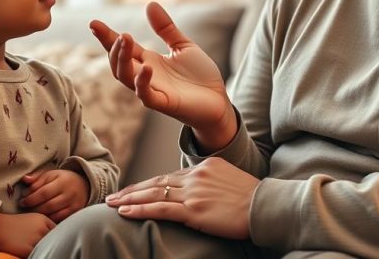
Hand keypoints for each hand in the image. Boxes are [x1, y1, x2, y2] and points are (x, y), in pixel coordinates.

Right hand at [0, 212, 53, 257]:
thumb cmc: (14, 224)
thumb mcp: (32, 220)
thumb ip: (44, 226)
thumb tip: (54, 235)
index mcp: (43, 220)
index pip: (58, 230)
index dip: (57, 236)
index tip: (55, 240)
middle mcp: (41, 229)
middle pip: (54, 240)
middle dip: (52, 243)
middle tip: (50, 247)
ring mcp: (35, 239)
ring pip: (46, 248)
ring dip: (45, 250)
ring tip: (41, 250)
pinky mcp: (27, 249)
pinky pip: (37, 254)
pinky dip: (36, 254)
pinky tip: (31, 252)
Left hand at [18, 169, 89, 222]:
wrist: (84, 185)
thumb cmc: (63, 179)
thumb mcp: (51, 174)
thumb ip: (37, 177)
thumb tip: (25, 180)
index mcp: (62, 182)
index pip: (44, 192)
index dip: (31, 198)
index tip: (22, 201)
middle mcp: (69, 194)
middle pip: (48, 205)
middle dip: (34, 208)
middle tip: (25, 208)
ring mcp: (73, 205)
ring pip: (53, 215)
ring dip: (40, 215)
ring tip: (32, 212)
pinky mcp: (74, 213)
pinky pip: (59, 220)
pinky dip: (49, 219)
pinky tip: (42, 217)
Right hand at [91, 2, 236, 147]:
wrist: (219, 101)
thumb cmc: (199, 76)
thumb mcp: (182, 46)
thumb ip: (166, 28)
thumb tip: (150, 4)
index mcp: (147, 61)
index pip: (122, 48)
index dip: (106, 36)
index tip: (93, 23)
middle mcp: (145, 75)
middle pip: (118, 63)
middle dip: (113, 47)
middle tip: (118, 33)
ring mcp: (152, 90)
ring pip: (126, 78)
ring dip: (122, 59)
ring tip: (125, 39)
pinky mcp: (164, 103)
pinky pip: (146, 95)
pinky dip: (142, 82)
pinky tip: (146, 67)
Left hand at [105, 157, 258, 239]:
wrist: (267, 207)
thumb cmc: (254, 199)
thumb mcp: (230, 182)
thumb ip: (211, 183)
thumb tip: (201, 194)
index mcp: (204, 166)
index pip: (169, 176)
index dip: (148, 184)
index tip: (133, 190)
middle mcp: (196, 175)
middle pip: (156, 182)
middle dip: (132, 190)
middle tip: (112, 195)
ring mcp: (193, 192)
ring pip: (153, 194)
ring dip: (129, 199)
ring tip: (111, 204)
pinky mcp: (194, 210)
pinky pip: (160, 209)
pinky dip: (139, 210)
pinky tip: (125, 212)